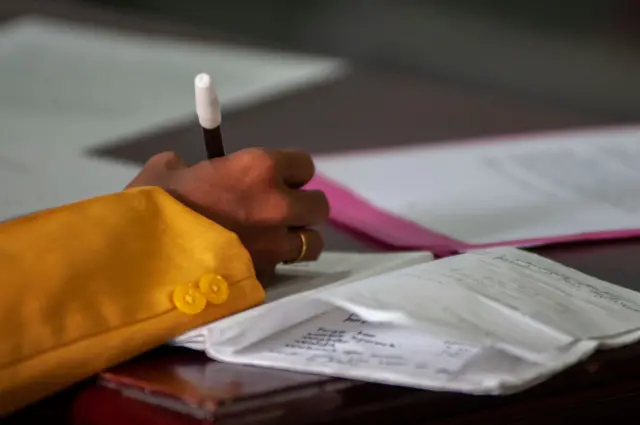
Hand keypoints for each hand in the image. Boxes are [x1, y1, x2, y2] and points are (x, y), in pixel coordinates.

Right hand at [126, 148, 328, 277]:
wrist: (141, 257)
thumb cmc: (154, 205)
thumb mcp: (167, 170)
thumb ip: (190, 165)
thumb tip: (188, 168)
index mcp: (259, 168)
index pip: (304, 165)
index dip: (292, 173)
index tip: (278, 180)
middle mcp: (278, 204)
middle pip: (318, 206)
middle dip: (303, 208)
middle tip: (279, 213)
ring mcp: (275, 244)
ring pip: (311, 243)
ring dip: (297, 240)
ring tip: (274, 242)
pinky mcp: (266, 275)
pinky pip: (284, 268)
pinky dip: (275, 265)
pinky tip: (252, 263)